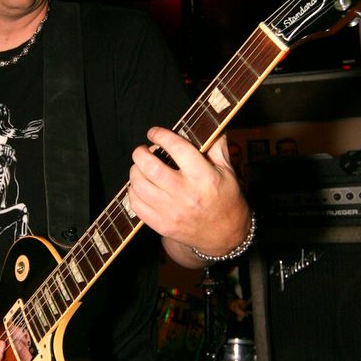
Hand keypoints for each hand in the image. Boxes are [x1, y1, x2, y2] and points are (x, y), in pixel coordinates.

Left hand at [128, 128, 250, 263]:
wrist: (225, 235)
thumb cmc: (226, 199)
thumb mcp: (227, 171)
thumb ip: (217, 147)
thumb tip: (210, 125)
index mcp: (204, 177)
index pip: (177, 149)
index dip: (161, 136)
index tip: (154, 133)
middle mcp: (186, 194)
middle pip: (151, 168)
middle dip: (141, 154)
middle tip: (143, 150)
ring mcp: (172, 212)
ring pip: (140, 186)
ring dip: (135, 172)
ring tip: (140, 167)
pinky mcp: (162, 225)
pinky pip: (137, 206)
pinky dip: (133, 193)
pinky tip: (140, 186)